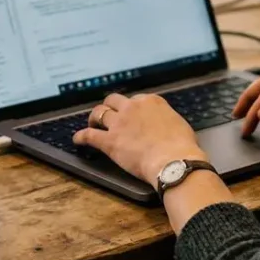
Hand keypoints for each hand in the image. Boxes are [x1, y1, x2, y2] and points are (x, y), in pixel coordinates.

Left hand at [74, 93, 207, 185]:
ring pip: (99, 113)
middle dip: (109, 106)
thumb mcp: (178, 124)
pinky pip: (89, 135)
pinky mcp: (110, 141)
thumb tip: (166, 126)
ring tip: (92, 123)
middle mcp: (133, 107)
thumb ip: (166, 120)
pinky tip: (77, 139)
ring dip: (94, 118)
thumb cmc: (182, 146)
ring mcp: (119, 123)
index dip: (131, 107)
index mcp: (151, 101)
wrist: (174, 160)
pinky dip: (81, 137)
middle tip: (108, 115)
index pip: (135, 99)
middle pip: (113, 100)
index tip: (130, 113)